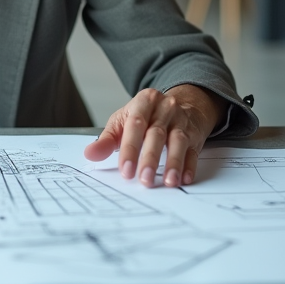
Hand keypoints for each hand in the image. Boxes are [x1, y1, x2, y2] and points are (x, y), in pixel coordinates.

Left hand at [82, 85, 223, 188]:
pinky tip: (184, 179)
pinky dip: (189, 166)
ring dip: (173, 163)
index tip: (125, 170)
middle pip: (156, 134)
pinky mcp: (195, 134)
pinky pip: (193, 150)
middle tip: (144, 180)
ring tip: (168, 182)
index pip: (135, 124)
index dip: (130, 148)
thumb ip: (107, 139)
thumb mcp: (123, 122)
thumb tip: (89, 154)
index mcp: (144, 101)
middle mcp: (165, 108)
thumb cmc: (145, 117)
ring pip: (178, 141)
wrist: (180, 105)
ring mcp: (181, 120)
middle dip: (150, 158)